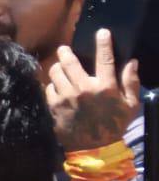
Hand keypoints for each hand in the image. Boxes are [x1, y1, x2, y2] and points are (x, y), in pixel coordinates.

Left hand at [46, 30, 140, 151]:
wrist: (94, 148)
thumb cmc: (114, 124)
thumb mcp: (130, 105)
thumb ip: (131, 82)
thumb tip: (132, 62)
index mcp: (105, 87)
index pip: (105, 59)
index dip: (103, 43)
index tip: (101, 32)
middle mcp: (83, 89)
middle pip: (70, 62)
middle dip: (65, 52)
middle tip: (64, 49)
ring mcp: (65, 97)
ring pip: (55, 73)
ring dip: (56, 67)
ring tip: (59, 67)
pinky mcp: (53, 106)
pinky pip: (47, 88)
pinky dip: (51, 85)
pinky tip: (55, 86)